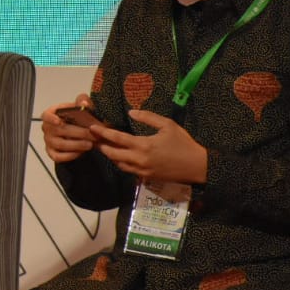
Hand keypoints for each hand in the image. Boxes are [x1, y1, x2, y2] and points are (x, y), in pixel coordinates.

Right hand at [40, 94, 99, 162]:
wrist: (79, 130)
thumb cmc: (78, 116)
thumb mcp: (81, 106)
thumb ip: (83, 101)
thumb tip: (84, 103)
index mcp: (51, 114)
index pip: (46, 115)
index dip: (51, 118)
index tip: (59, 121)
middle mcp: (47, 128)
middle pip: (59, 131)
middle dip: (78, 133)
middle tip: (92, 135)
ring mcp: (48, 141)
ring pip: (60, 144)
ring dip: (76, 145)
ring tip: (90, 145)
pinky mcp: (52, 153)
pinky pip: (58, 157)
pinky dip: (70, 155)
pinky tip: (81, 152)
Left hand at [93, 109, 208, 184]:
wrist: (197, 166)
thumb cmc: (183, 143)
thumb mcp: (167, 125)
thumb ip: (148, 117)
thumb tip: (131, 112)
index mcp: (143, 145)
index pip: (116, 139)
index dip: (102, 133)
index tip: (92, 127)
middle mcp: (139, 159)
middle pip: (112, 154)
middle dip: (101, 145)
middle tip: (94, 138)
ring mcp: (141, 170)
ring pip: (118, 164)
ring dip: (110, 155)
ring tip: (103, 146)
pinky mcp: (145, 178)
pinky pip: (127, 170)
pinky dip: (120, 163)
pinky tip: (119, 156)